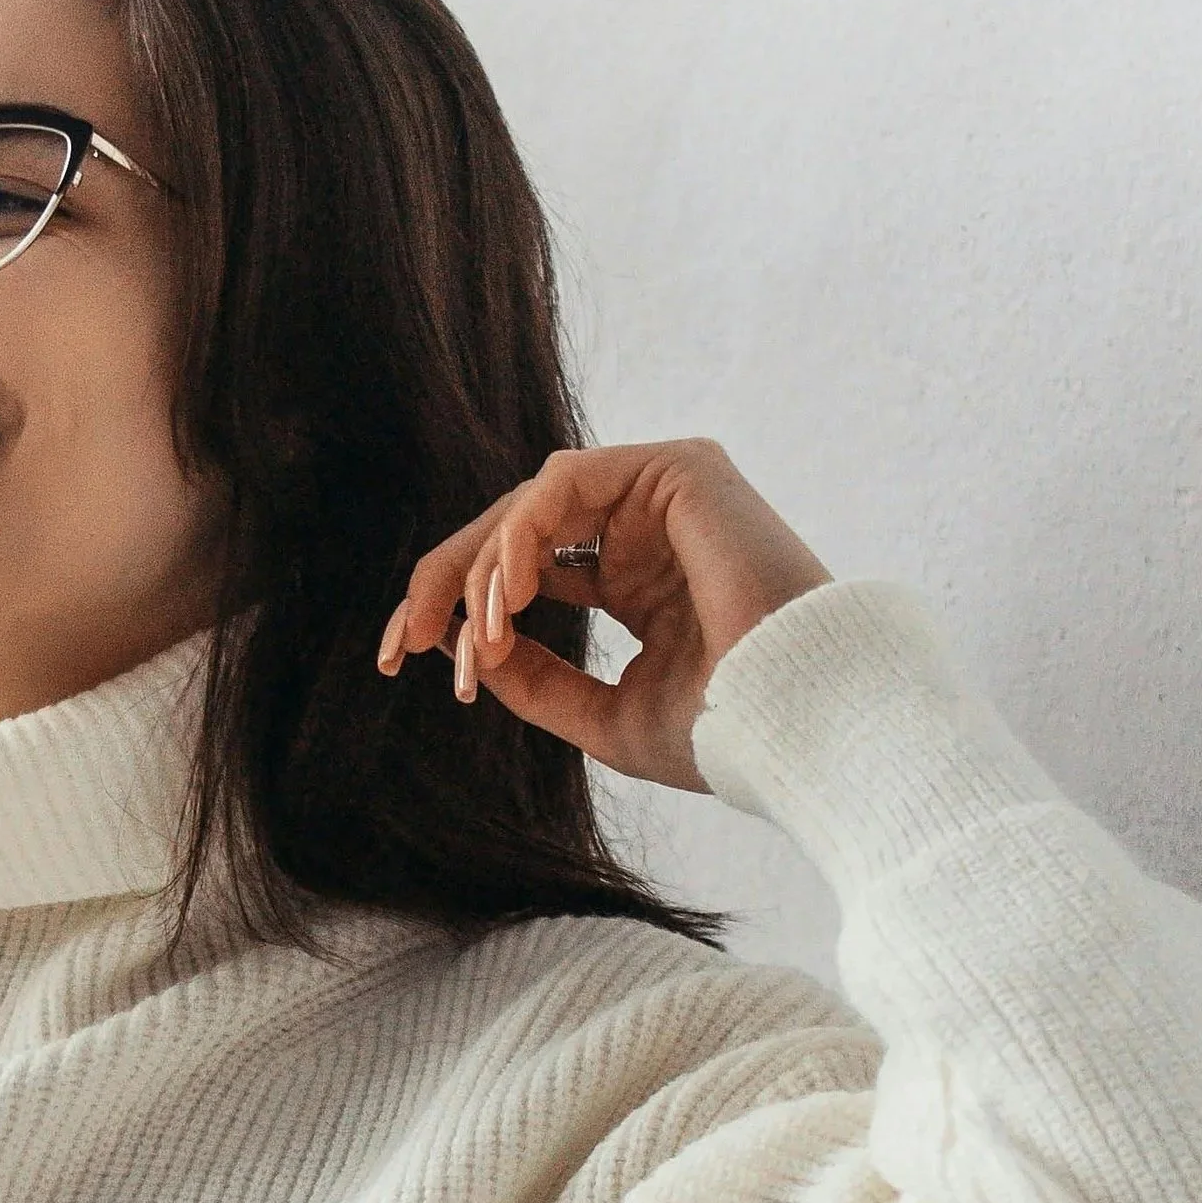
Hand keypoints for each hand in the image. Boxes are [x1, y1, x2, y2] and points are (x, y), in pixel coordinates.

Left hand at [376, 438, 832, 792]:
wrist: (802, 727)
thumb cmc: (728, 734)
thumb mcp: (605, 716)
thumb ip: (537, 681)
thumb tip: (464, 651)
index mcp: (637, 582)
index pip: (523, 572)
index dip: (455, 607)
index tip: (399, 659)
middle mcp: (648, 530)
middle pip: (514, 533)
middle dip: (445, 581)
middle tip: (401, 642)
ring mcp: (666, 493)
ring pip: (529, 503)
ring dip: (481, 570)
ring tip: (473, 642)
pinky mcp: (681, 468)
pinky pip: (565, 481)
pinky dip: (521, 535)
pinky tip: (507, 599)